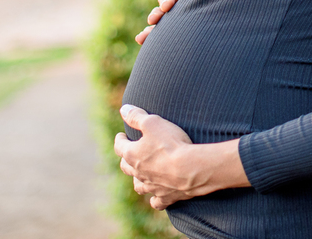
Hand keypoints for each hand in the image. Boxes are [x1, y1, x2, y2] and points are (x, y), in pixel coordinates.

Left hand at [114, 104, 248, 209]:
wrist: (191, 169)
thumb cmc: (171, 143)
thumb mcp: (153, 122)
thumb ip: (136, 116)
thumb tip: (123, 109)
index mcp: (132, 155)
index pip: (119, 146)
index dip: (120, 139)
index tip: (121, 135)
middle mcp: (138, 173)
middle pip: (126, 167)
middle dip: (126, 159)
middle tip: (130, 152)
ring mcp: (151, 187)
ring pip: (139, 185)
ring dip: (137, 179)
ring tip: (140, 174)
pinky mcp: (166, 196)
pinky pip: (156, 201)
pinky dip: (155, 198)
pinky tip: (156, 196)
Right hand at [136, 0, 198, 44]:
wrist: (216, 20)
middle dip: (166, 0)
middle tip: (167, 6)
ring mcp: (169, 13)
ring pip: (158, 12)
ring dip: (154, 15)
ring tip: (152, 21)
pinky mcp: (165, 28)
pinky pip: (154, 31)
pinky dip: (147, 34)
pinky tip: (141, 39)